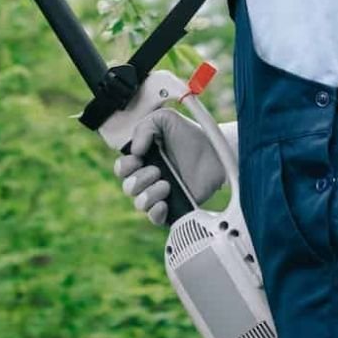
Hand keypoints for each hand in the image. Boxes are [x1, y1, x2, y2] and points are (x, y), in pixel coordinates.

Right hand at [112, 108, 226, 226]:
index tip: (140, 158)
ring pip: (139, 203)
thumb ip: (144, 127)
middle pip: (128, 187)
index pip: (122, 168)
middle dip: (140, 179)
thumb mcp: (165, 119)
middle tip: (158, 170)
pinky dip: (155, 212)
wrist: (215, 152)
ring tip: (167, 185)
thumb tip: (135, 151)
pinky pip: (155, 219)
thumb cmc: (190, 135)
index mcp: (143, 158)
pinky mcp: (174, 208)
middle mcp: (149, 177)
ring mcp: (161, 193)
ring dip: (149, 194)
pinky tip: (164, 203)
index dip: (125, 165)